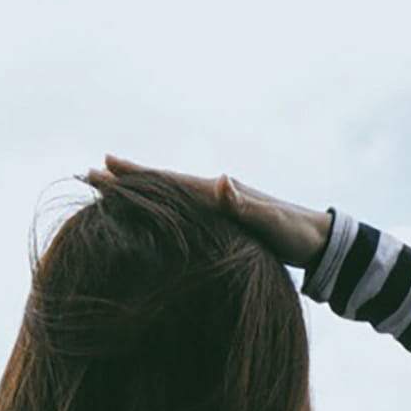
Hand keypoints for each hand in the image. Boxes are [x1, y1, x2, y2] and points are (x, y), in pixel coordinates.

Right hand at [82, 152, 332, 271]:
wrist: (320, 242)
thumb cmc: (296, 235)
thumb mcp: (273, 223)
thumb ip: (247, 205)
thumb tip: (221, 181)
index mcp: (218, 193)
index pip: (166, 181)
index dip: (134, 176)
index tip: (101, 168)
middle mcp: (214, 193)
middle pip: (161, 184)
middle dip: (125, 179)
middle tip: (89, 173)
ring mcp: (218, 207)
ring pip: (168, 197)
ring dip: (138, 192)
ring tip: (110, 188)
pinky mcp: (222, 222)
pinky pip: (180, 213)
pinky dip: (158, 210)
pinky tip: (150, 216)